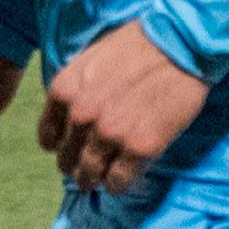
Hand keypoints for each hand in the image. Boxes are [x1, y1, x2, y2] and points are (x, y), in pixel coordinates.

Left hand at [33, 22, 207, 197]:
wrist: (179, 43)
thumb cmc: (137, 45)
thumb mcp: (90, 60)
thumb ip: (76, 89)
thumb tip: (71, 115)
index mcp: (65, 91)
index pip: (49, 136)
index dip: (58, 145)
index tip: (66, 150)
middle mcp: (81, 116)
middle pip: (67, 158)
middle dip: (75, 165)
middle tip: (83, 171)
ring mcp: (110, 134)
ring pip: (90, 173)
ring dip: (92, 180)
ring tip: (97, 181)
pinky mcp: (140, 148)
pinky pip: (118, 180)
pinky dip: (116, 185)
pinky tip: (119, 182)